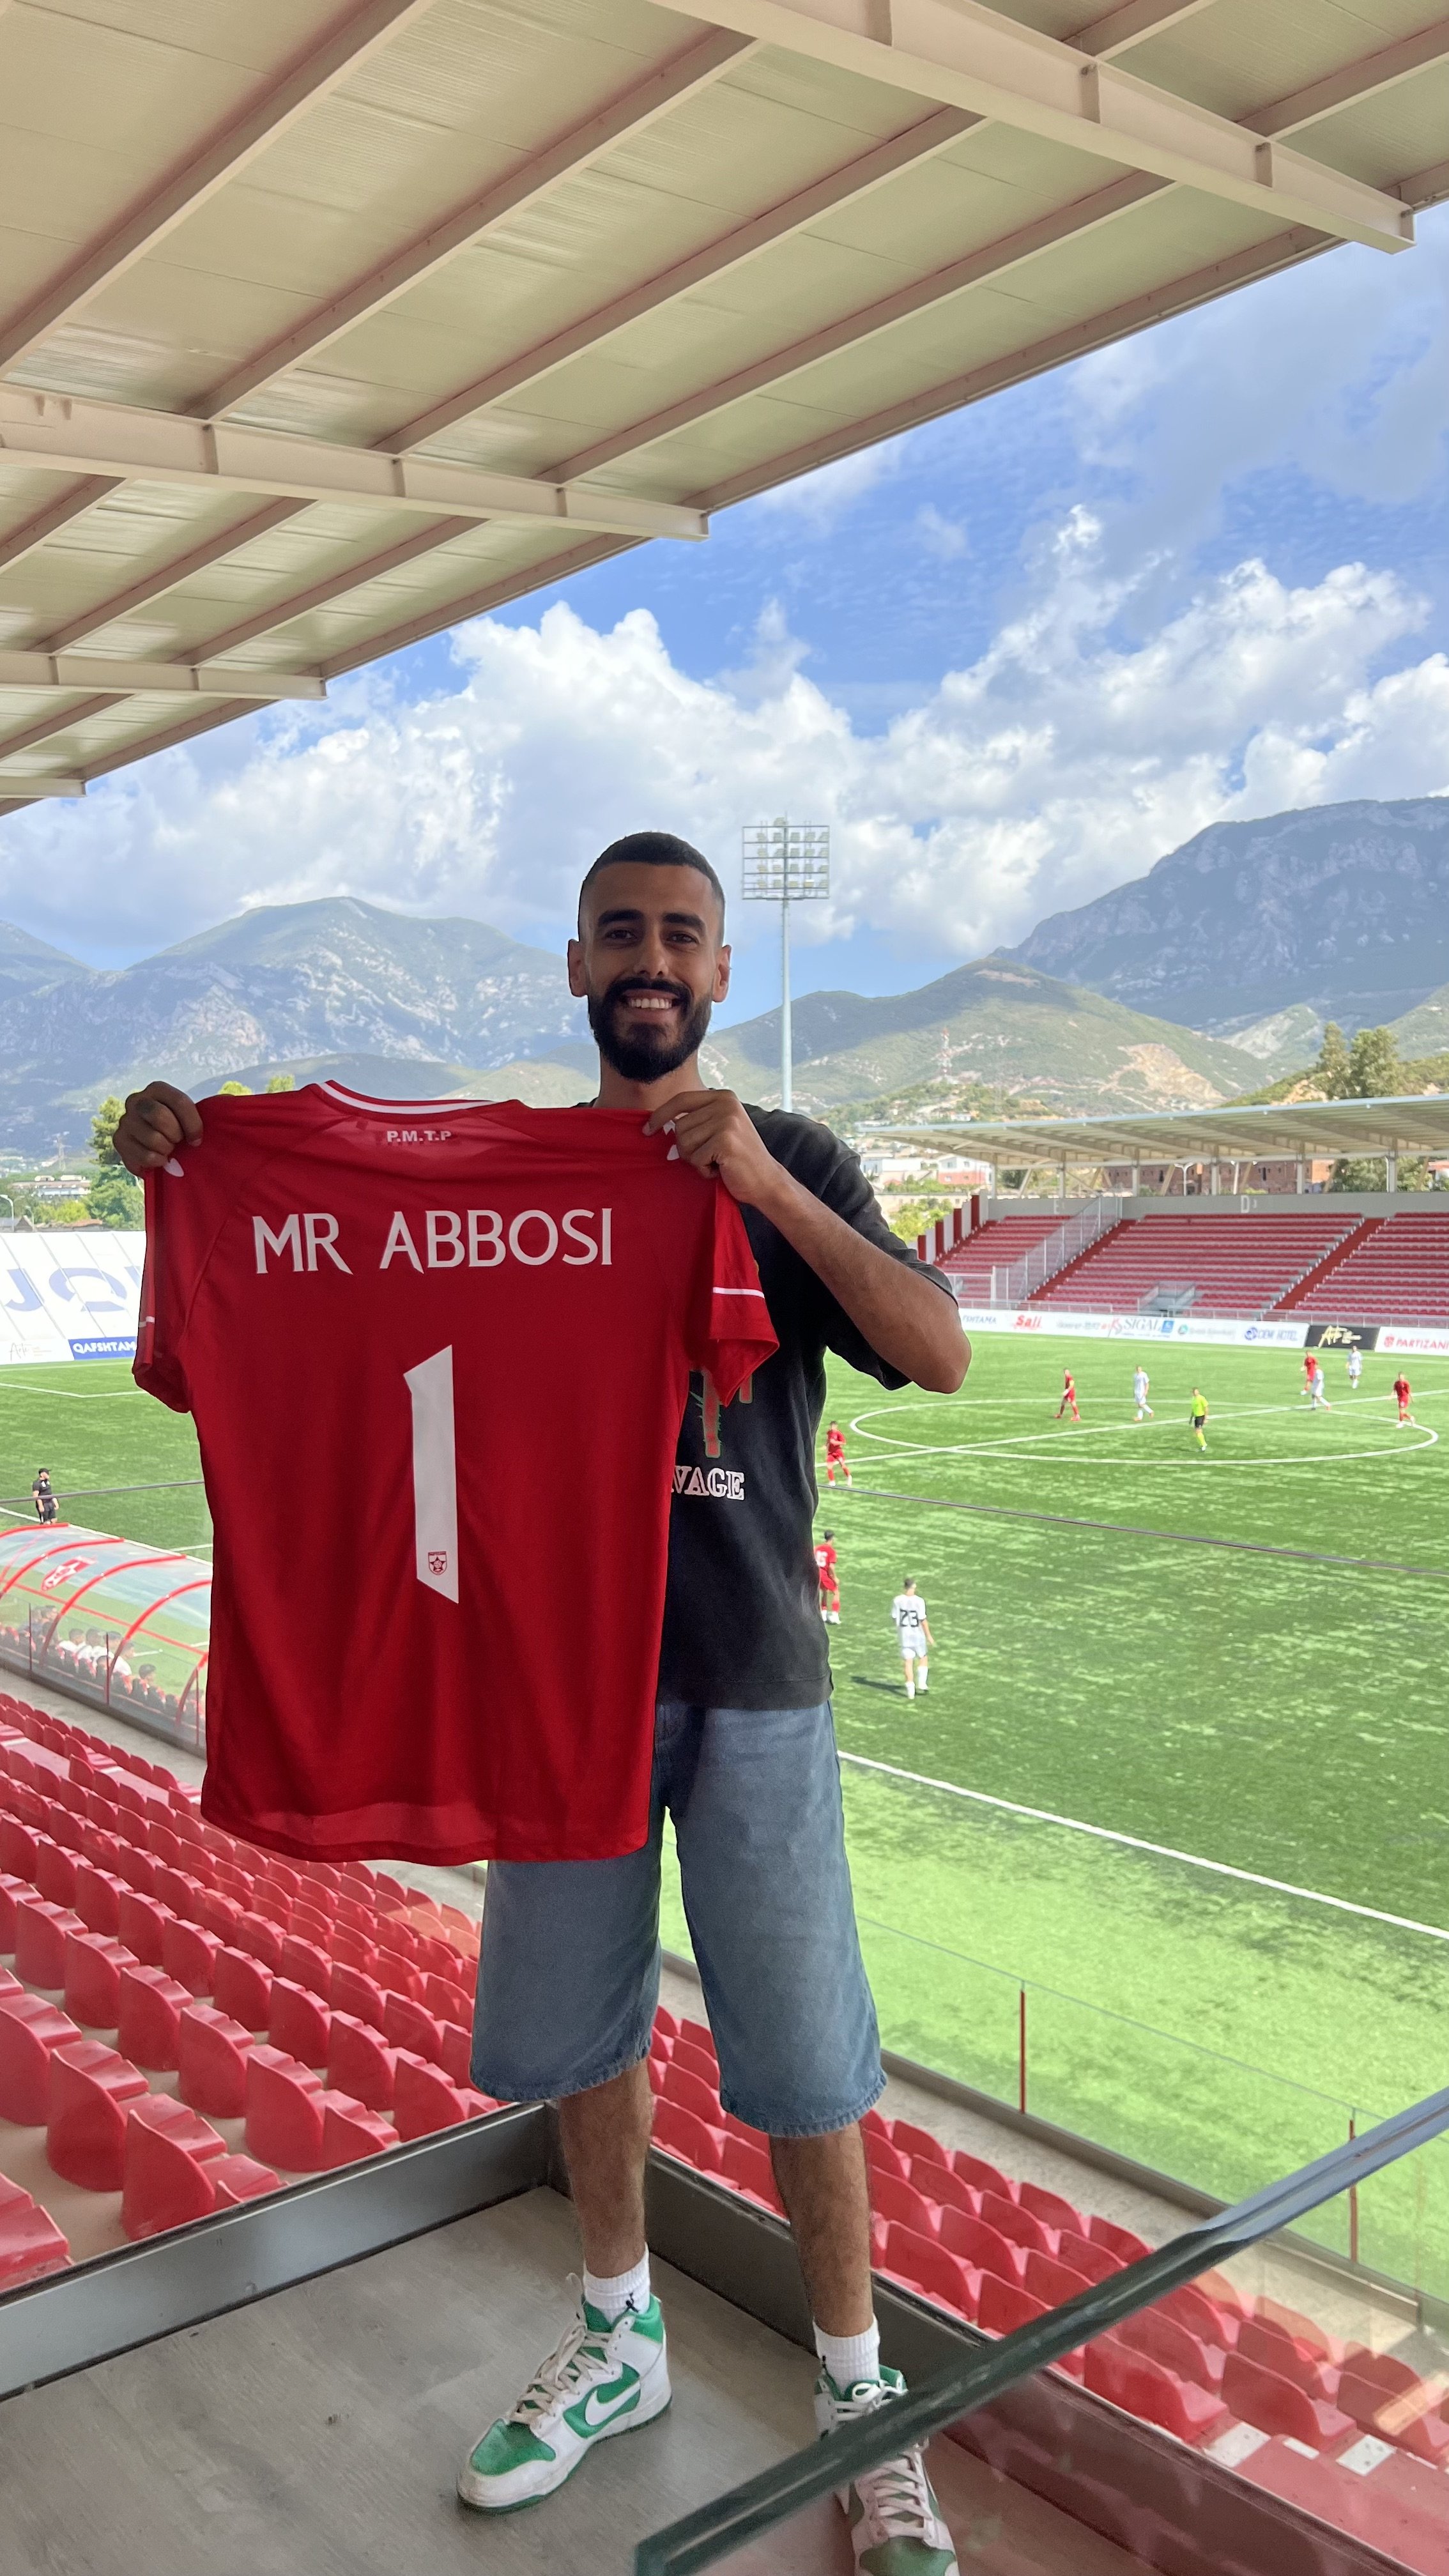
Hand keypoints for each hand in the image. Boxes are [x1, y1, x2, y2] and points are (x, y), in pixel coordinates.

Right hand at [114, 1081, 202, 1175]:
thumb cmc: (177, 1129)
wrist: (157, 1147)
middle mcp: (136, 1100)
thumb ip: (201, 1115)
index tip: (196, 1139)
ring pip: (152, 1138)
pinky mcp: (119, 1140)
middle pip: (158, 1116)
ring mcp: (125, 1119)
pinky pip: (144, 1156)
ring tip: (167, 1150)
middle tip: (177, 1142)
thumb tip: (214, 1119)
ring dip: (166, 1150)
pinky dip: (157, 1162)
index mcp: (157, 1089)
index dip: (193, 1125)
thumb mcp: (189, 1117)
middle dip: (175, 1135)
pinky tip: (158, 1160)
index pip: (179, 1102)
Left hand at [642, 1089, 784, 1212]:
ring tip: (716, 1162)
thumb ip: (697, 1119)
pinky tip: (721, 1170)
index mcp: (723, 1096)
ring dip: (696, 1160)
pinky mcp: (725, 1141)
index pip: (681, 1100)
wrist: (766, 1181)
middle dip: (687, 1148)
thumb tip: (660, 1121)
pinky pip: (696, 1158)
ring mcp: (727, 1121)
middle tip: (708, 1157)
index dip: (660, 1115)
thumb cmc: (737, 1158)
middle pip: (680, 1126)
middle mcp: (726, 1104)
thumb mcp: (719, 1128)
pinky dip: (704, 1170)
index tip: (647, 1129)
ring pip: (684, 1143)